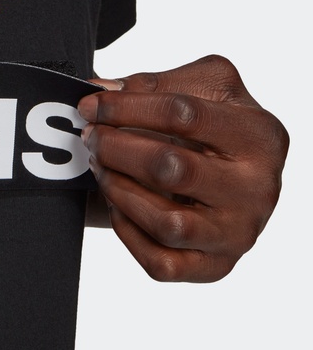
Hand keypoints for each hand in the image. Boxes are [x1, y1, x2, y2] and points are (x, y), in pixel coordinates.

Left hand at [78, 55, 288, 282]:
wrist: (235, 169)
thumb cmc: (214, 123)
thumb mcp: (201, 85)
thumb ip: (151, 83)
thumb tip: (97, 91)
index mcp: (259, 135)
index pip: (182, 114)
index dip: (125, 107)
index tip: (89, 104)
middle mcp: (257, 189)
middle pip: (171, 169)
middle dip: (116, 148)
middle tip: (90, 136)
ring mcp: (238, 233)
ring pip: (167, 223)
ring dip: (118, 189)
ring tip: (100, 166)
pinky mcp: (216, 266)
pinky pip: (161, 263)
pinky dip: (128, 232)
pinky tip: (118, 203)